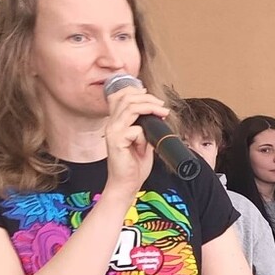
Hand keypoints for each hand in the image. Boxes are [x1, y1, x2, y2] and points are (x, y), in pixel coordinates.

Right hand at [101, 82, 163, 197]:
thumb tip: (157, 112)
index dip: (134, 90)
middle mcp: (111, 124)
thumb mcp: (142, 140)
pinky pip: (135, 130)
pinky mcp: (117, 142)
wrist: (126, 184)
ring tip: (162, 113)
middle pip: (126, 98)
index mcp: (115, 121)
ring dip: (150, 108)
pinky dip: (144, 135)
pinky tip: (146, 145)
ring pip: (130, 108)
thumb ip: (145, 126)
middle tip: (162, 106)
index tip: (149, 94)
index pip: (119, 96)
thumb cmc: (134, 164)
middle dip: (148, 98)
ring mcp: (113, 132)